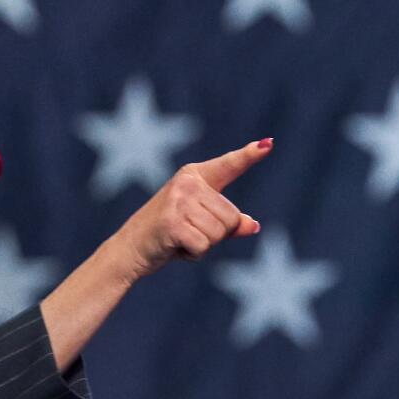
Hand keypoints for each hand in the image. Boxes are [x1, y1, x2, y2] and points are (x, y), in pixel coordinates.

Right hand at [116, 139, 269, 278]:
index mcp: (194, 176)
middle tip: (188, 232)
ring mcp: (179, 200)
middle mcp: (187, 182)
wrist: (129, 249)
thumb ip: (228, 224)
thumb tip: (253, 225)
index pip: (228, 165)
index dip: (249, 155)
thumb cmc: (168, 235)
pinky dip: (194, 254)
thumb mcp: (200, 225)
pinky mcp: (173, 221)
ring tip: (180, 239)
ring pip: (220, 233)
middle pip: (231, 217)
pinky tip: (175, 247)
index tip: (268, 144)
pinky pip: (204, 245)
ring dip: (204, 245)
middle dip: (216, 235)